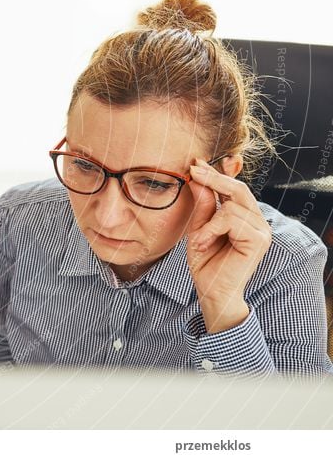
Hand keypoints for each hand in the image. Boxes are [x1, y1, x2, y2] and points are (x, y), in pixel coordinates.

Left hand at [186, 159, 271, 332]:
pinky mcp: (259, 239)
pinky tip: (204, 244)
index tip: (196, 163)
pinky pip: (231, 219)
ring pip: (232, 204)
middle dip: (214, 178)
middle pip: (238, 188)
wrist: (212, 291)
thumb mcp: (198, 229)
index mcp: (245, 217)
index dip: (216, 174)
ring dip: (208, 221)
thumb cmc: (206, 263)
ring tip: (199, 240)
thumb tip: (198, 178)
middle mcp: (257, 221)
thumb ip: (202, 206)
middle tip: (193, 171)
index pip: (234, 188)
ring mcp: (262, 230)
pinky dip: (212, 229)